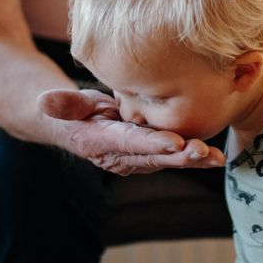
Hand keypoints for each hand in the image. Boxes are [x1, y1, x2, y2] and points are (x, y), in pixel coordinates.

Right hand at [37, 89, 225, 174]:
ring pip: (168, 161)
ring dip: (193, 160)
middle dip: (180, 156)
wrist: (76, 128)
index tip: (174, 142)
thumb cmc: (75, 110)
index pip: (130, 143)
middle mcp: (121, 158)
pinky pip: (173, 158)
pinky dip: (194, 158)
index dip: (152, 143)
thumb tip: (44, 102)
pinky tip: (217, 157)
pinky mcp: (149, 157)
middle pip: (154, 157)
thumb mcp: (69, 104)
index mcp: (102, 143)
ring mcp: (136, 160)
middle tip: (204, 152)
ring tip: (217, 158)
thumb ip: (64, 104)